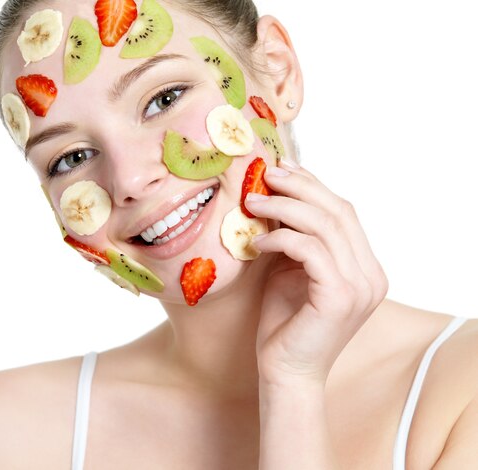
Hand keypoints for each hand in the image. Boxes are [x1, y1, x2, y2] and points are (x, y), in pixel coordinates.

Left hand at [245, 159, 388, 386]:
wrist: (286, 373)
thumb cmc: (284, 323)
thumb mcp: (290, 270)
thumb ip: (294, 238)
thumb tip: (274, 196)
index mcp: (365, 267)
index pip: (343, 212)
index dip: (314, 185)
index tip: (282, 168)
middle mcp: (371, 275)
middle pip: (339, 211)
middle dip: (300, 186)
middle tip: (266, 174)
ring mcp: (361, 286)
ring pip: (325, 225)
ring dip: (285, 207)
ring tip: (252, 202)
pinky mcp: (340, 297)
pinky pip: (310, 250)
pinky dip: (282, 238)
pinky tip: (257, 242)